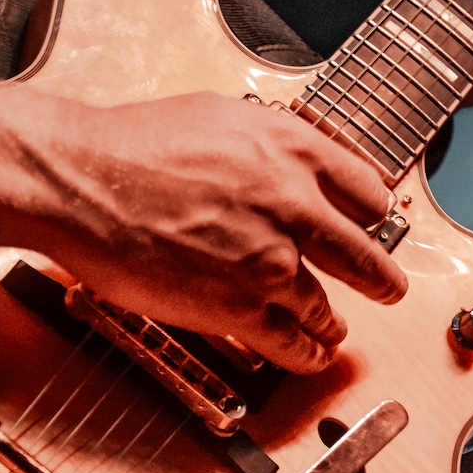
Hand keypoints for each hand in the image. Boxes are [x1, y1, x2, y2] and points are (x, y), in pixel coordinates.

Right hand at [28, 90, 406, 375]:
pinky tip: (309, 356)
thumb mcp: (222, 117)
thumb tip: (293, 158)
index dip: (371, 215)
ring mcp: (272, 261)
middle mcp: (294, 205)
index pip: (367, 191)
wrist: (81, 182)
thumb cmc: (132, 146)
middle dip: (382, 280)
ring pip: (326, 307)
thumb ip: (271, 142)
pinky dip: (306, 354)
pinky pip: (293, 343)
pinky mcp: (241, 308)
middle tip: (390, 289)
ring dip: (332, 324)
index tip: (371, 227)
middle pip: (365, 257)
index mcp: (294, 150)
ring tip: (334, 331)